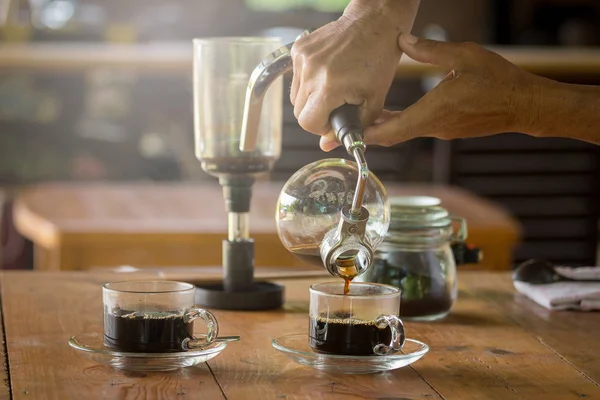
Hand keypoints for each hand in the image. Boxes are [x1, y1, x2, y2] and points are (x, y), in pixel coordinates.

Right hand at [290, 1, 418, 150]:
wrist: (374, 23)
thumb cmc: (378, 60)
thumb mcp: (372, 101)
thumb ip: (351, 127)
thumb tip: (325, 146)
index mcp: (329, 87)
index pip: (307, 123)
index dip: (320, 128)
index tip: (333, 121)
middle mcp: (310, 72)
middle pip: (298, 112)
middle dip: (316, 115)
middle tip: (335, 106)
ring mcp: (302, 58)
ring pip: (294, 96)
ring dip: (310, 99)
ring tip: (332, 88)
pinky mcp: (298, 49)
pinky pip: (296, 78)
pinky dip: (308, 82)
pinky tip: (326, 73)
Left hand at [357, 34, 539, 147]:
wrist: (525, 104)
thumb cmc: (499, 81)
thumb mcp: (464, 56)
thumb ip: (430, 50)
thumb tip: (403, 41)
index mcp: (433, 112)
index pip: (392, 131)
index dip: (366, 135)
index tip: (344, 137)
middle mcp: (433, 127)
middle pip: (391, 136)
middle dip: (364, 135)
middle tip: (338, 135)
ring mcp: (440, 130)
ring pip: (402, 132)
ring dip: (380, 128)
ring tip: (357, 121)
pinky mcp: (447, 128)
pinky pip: (415, 127)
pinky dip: (396, 123)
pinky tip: (387, 114)